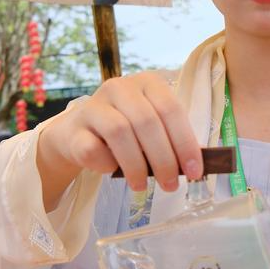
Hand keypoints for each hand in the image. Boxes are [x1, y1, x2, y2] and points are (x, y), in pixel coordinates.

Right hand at [40, 73, 202, 191]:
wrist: (78, 134)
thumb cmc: (126, 133)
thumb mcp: (151, 130)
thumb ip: (171, 141)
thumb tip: (195, 168)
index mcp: (147, 82)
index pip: (171, 109)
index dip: (185, 142)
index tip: (194, 172)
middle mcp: (120, 87)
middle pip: (147, 121)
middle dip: (163, 159)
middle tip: (170, 185)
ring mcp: (94, 104)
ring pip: (119, 132)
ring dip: (136, 165)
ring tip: (142, 186)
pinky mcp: (74, 127)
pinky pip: (93, 148)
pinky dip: (106, 164)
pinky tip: (112, 170)